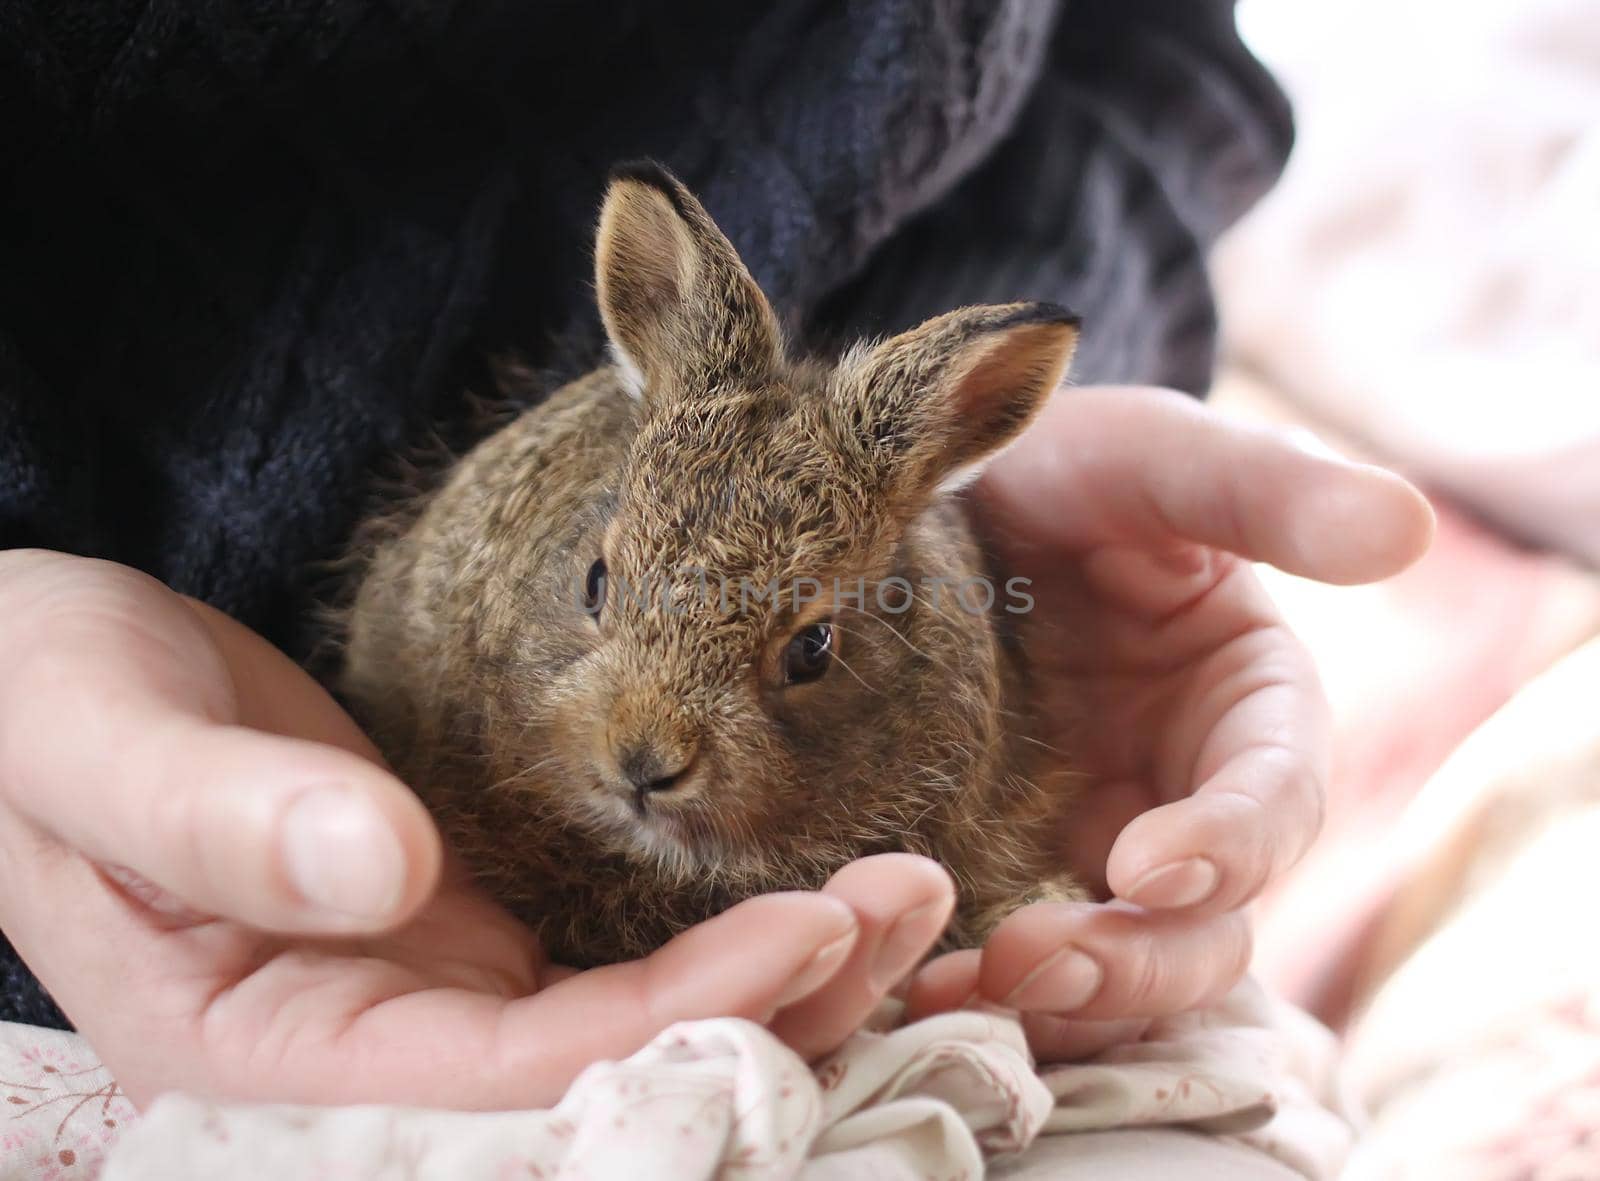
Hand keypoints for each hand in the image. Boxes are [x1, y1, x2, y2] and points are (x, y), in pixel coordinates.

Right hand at [0, 551, 953, 1107]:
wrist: (44, 674)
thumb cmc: (32, 695)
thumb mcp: (90, 732)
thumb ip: (215, 813)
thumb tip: (380, 868)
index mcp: (259, 1058)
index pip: (502, 1087)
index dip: (666, 1027)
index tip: (806, 928)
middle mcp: (366, 1060)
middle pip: (604, 1086)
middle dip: (772, 1019)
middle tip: (911, 903)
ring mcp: (432, 1006)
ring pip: (638, 1038)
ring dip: (785, 984)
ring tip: (912, 890)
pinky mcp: (476, 942)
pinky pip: (626, 973)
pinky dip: (736, 947)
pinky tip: (832, 893)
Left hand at [905, 387, 1433, 1058]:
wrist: (948, 487)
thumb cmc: (1070, 461)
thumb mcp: (1156, 455)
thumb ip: (1268, 489)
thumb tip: (1408, 528)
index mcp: (1251, 707)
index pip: (1275, 801)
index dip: (1230, 842)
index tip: (1147, 860)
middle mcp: (1188, 791)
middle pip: (1207, 921)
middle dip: (1141, 956)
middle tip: (1040, 959)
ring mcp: (1097, 835)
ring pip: (1121, 958)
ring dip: (1067, 993)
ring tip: (970, 990)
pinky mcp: (1011, 857)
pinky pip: (1021, 945)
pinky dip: (987, 983)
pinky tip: (917, 988)